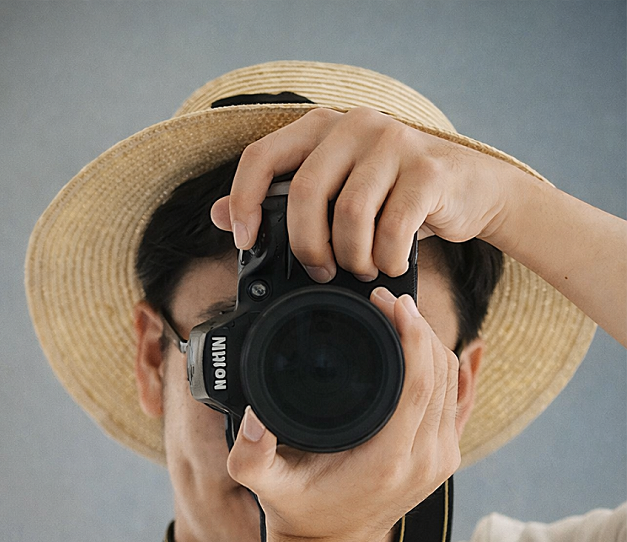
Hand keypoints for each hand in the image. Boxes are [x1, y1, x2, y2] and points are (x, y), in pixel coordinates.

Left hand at [210, 106, 512, 280]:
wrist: (470, 190)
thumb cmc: (396, 195)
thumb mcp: (338, 192)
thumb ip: (284, 201)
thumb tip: (217, 214)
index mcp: (324, 128)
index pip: (262, 156)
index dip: (244, 202)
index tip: (246, 241)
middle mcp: (356, 125)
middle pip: (306, 193)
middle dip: (307, 246)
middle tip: (320, 271)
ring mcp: (395, 143)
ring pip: (350, 215)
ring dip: (352, 257)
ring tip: (361, 268)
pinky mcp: (428, 170)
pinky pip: (392, 229)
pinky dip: (385, 260)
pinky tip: (389, 264)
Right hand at [226, 287, 459, 541]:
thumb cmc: (301, 513)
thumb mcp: (266, 486)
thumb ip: (250, 455)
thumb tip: (251, 418)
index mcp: (388, 460)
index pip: (419, 381)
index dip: (410, 333)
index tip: (389, 302)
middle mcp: (425, 460)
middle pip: (442, 373)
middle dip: (421, 327)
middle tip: (389, 301)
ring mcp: (441, 460)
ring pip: (454, 382)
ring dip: (433, 343)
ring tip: (402, 317)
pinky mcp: (445, 458)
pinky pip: (459, 401)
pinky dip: (451, 368)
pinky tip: (433, 343)